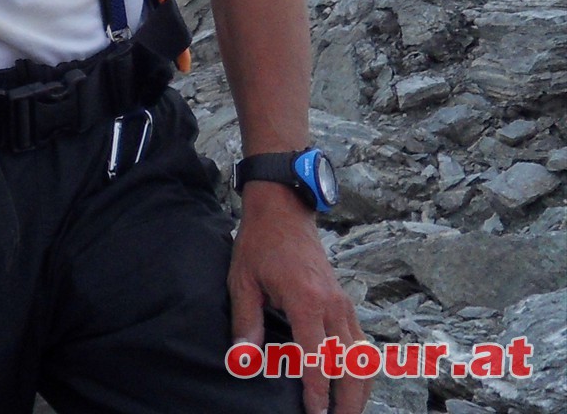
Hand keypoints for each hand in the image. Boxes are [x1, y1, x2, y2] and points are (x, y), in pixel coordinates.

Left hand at [229, 182, 368, 413]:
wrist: (284, 213)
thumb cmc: (259, 244)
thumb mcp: (243, 282)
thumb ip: (245, 323)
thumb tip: (243, 361)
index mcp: (307, 301)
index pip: (317, 357)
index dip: (316, 389)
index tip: (314, 412)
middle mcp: (334, 306)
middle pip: (351, 364)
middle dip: (348, 398)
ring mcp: (344, 305)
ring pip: (362, 357)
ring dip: (359, 388)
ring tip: (346, 411)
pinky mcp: (346, 304)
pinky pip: (360, 343)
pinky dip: (361, 369)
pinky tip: (351, 386)